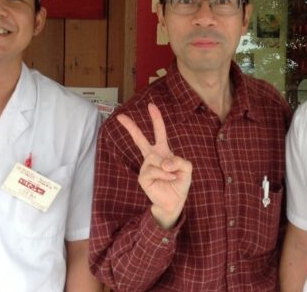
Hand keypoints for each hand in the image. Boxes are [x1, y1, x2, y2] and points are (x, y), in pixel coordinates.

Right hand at [117, 103, 191, 228]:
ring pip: (155, 159)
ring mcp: (146, 167)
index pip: (159, 132)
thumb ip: (179, 161)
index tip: (151, 106)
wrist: (175, 202)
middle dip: (131, 127)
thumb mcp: (187, 168)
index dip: (156, 119)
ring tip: (172, 177)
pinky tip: (169, 179)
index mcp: (162, 151)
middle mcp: (152, 157)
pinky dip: (165, 175)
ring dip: (167, 168)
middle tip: (120, 116)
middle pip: (140, 139)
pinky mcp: (143, 177)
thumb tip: (164, 163)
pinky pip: (155, 170)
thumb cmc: (180, 183)